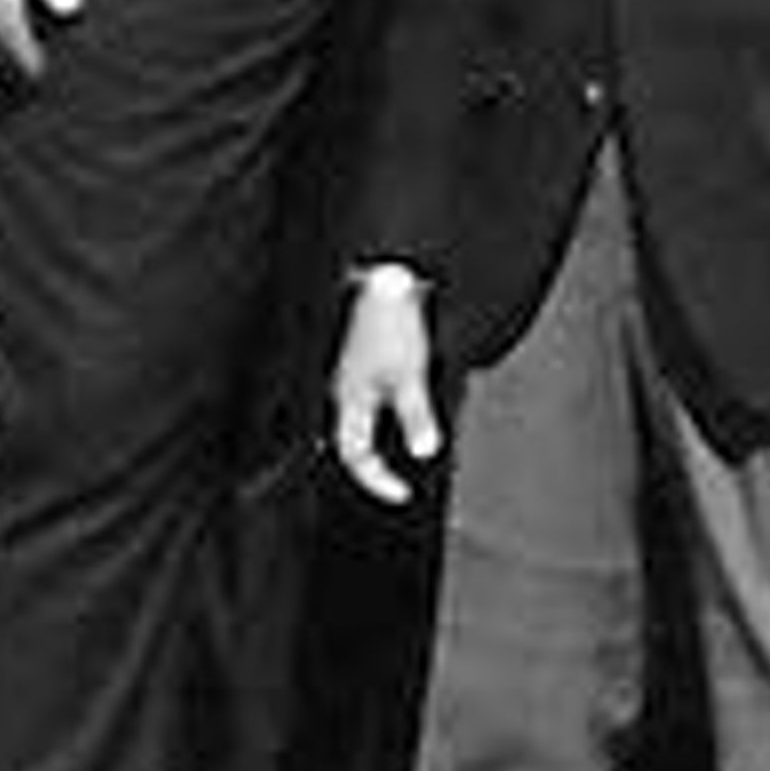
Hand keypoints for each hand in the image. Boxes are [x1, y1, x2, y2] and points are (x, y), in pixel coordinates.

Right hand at [330, 269, 440, 505]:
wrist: (385, 276)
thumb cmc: (391, 322)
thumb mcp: (410, 375)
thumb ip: (416, 415)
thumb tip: (425, 451)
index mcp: (348, 401)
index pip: (355, 457)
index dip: (377, 480)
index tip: (402, 493)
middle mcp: (344, 391)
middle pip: (353, 441)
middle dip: (374, 464)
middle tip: (395, 478)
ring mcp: (351, 374)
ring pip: (361, 419)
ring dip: (380, 437)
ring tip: (404, 449)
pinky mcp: (364, 357)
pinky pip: (370, 397)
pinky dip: (385, 411)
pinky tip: (403, 409)